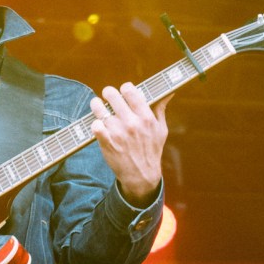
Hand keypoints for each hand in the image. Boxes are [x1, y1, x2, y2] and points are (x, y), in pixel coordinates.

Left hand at [90, 82, 171, 205]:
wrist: (141, 175)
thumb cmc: (152, 151)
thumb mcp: (161, 130)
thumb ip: (161, 109)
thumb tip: (168, 93)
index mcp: (146, 117)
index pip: (130, 91)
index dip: (125, 88)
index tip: (123, 91)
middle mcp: (132, 123)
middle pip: (112, 95)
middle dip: (109, 93)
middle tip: (108, 96)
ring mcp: (118, 133)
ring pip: (100, 109)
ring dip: (97, 105)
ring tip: (97, 105)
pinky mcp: (107, 142)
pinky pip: (95, 126)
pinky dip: (95, 124)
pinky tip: (98, 124)